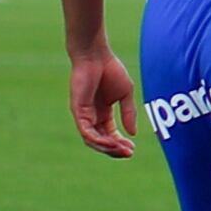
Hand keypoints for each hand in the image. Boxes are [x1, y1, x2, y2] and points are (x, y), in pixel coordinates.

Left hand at [69, 42, 139, 159]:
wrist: (95, 56)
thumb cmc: (110, 70)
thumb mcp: (125, 95)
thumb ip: (129, 113)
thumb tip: (133, 133)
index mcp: (102, 113)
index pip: (110, 134)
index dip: (121, 143)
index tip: (133, 148)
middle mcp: (91, 117)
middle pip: (101, 141)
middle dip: (115, 149)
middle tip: (129, 154)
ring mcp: (83, 115)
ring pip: (93, 140)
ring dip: (107, 147)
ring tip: (122, 150)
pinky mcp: (78, 112)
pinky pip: (86, 131)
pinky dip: (98, 139)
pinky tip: (110, 142)